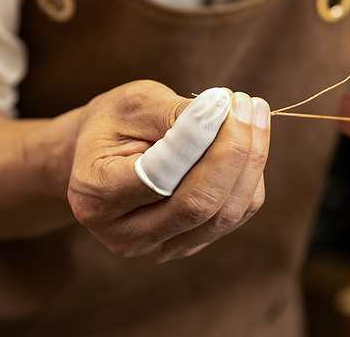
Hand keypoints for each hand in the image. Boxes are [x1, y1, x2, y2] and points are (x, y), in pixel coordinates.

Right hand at [67, 80, 269, 262]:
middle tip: (248, 104)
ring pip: (224, 216)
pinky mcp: (186, 246)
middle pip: (199, 205)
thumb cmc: (113, 123)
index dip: (202, 139)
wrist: (100, 156)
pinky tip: (247, 141)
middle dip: (235, 150)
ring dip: (250, 162)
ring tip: (252, 113)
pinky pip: (233, 217)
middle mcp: (125, 235)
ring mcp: (157, 248)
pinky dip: (248, 177)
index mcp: (97, 194)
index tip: (226, 100)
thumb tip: (223, 113)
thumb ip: (175, 114)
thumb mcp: (133, 104)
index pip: (161, 176)